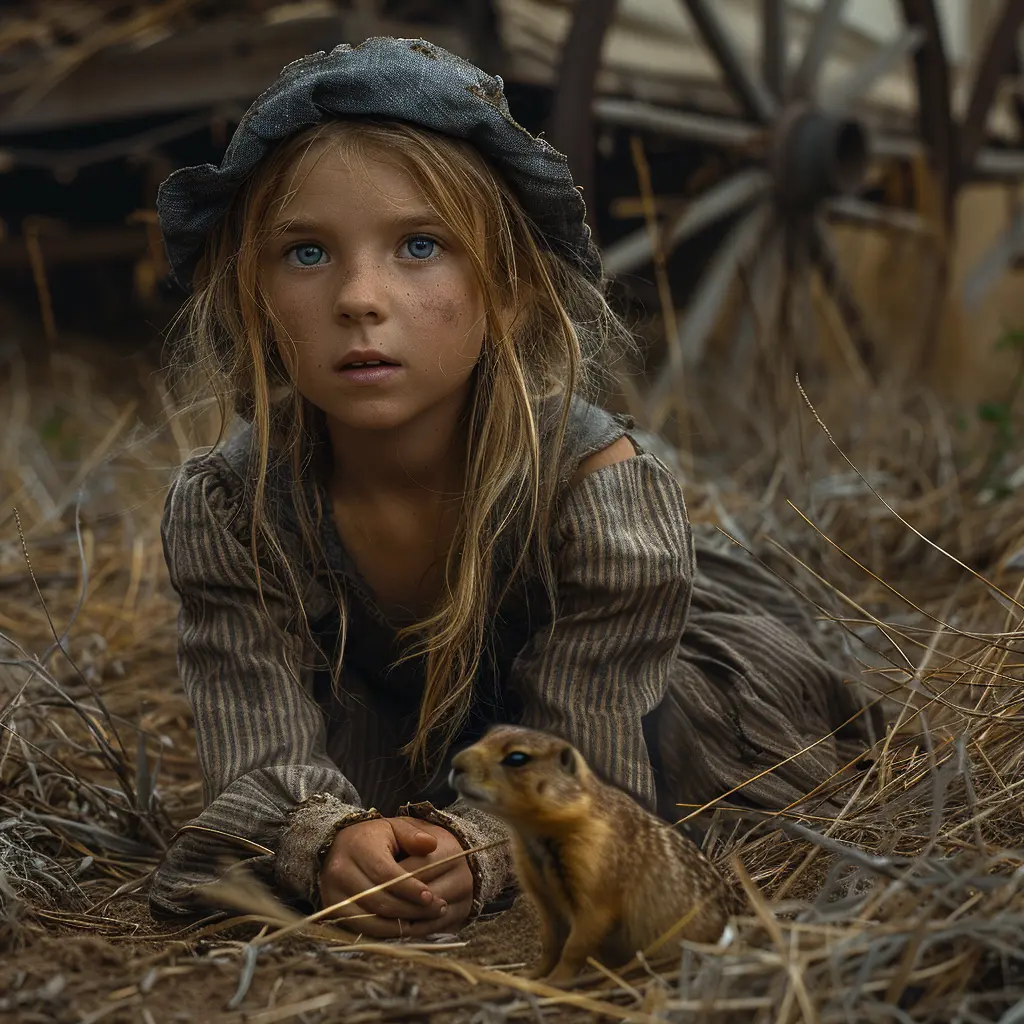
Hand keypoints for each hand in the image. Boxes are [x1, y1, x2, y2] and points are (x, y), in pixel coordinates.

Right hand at [318, 816, 472, 936]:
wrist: (338, 846)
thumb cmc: (373, 837)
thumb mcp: (394, 828)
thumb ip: (413, 835)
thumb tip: (432, 845)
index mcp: (358, 847)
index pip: (385, 874)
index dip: (409, 888)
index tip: (431, 896)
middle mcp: (341, 872)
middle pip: (379, 900)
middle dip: (411, 910)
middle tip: (438, 909)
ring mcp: (333, 894)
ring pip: (370, 919)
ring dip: (401, 925)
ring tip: (426, 921)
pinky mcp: (333, 910)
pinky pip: (361, 929)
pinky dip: (385, 932)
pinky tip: (406, 928)